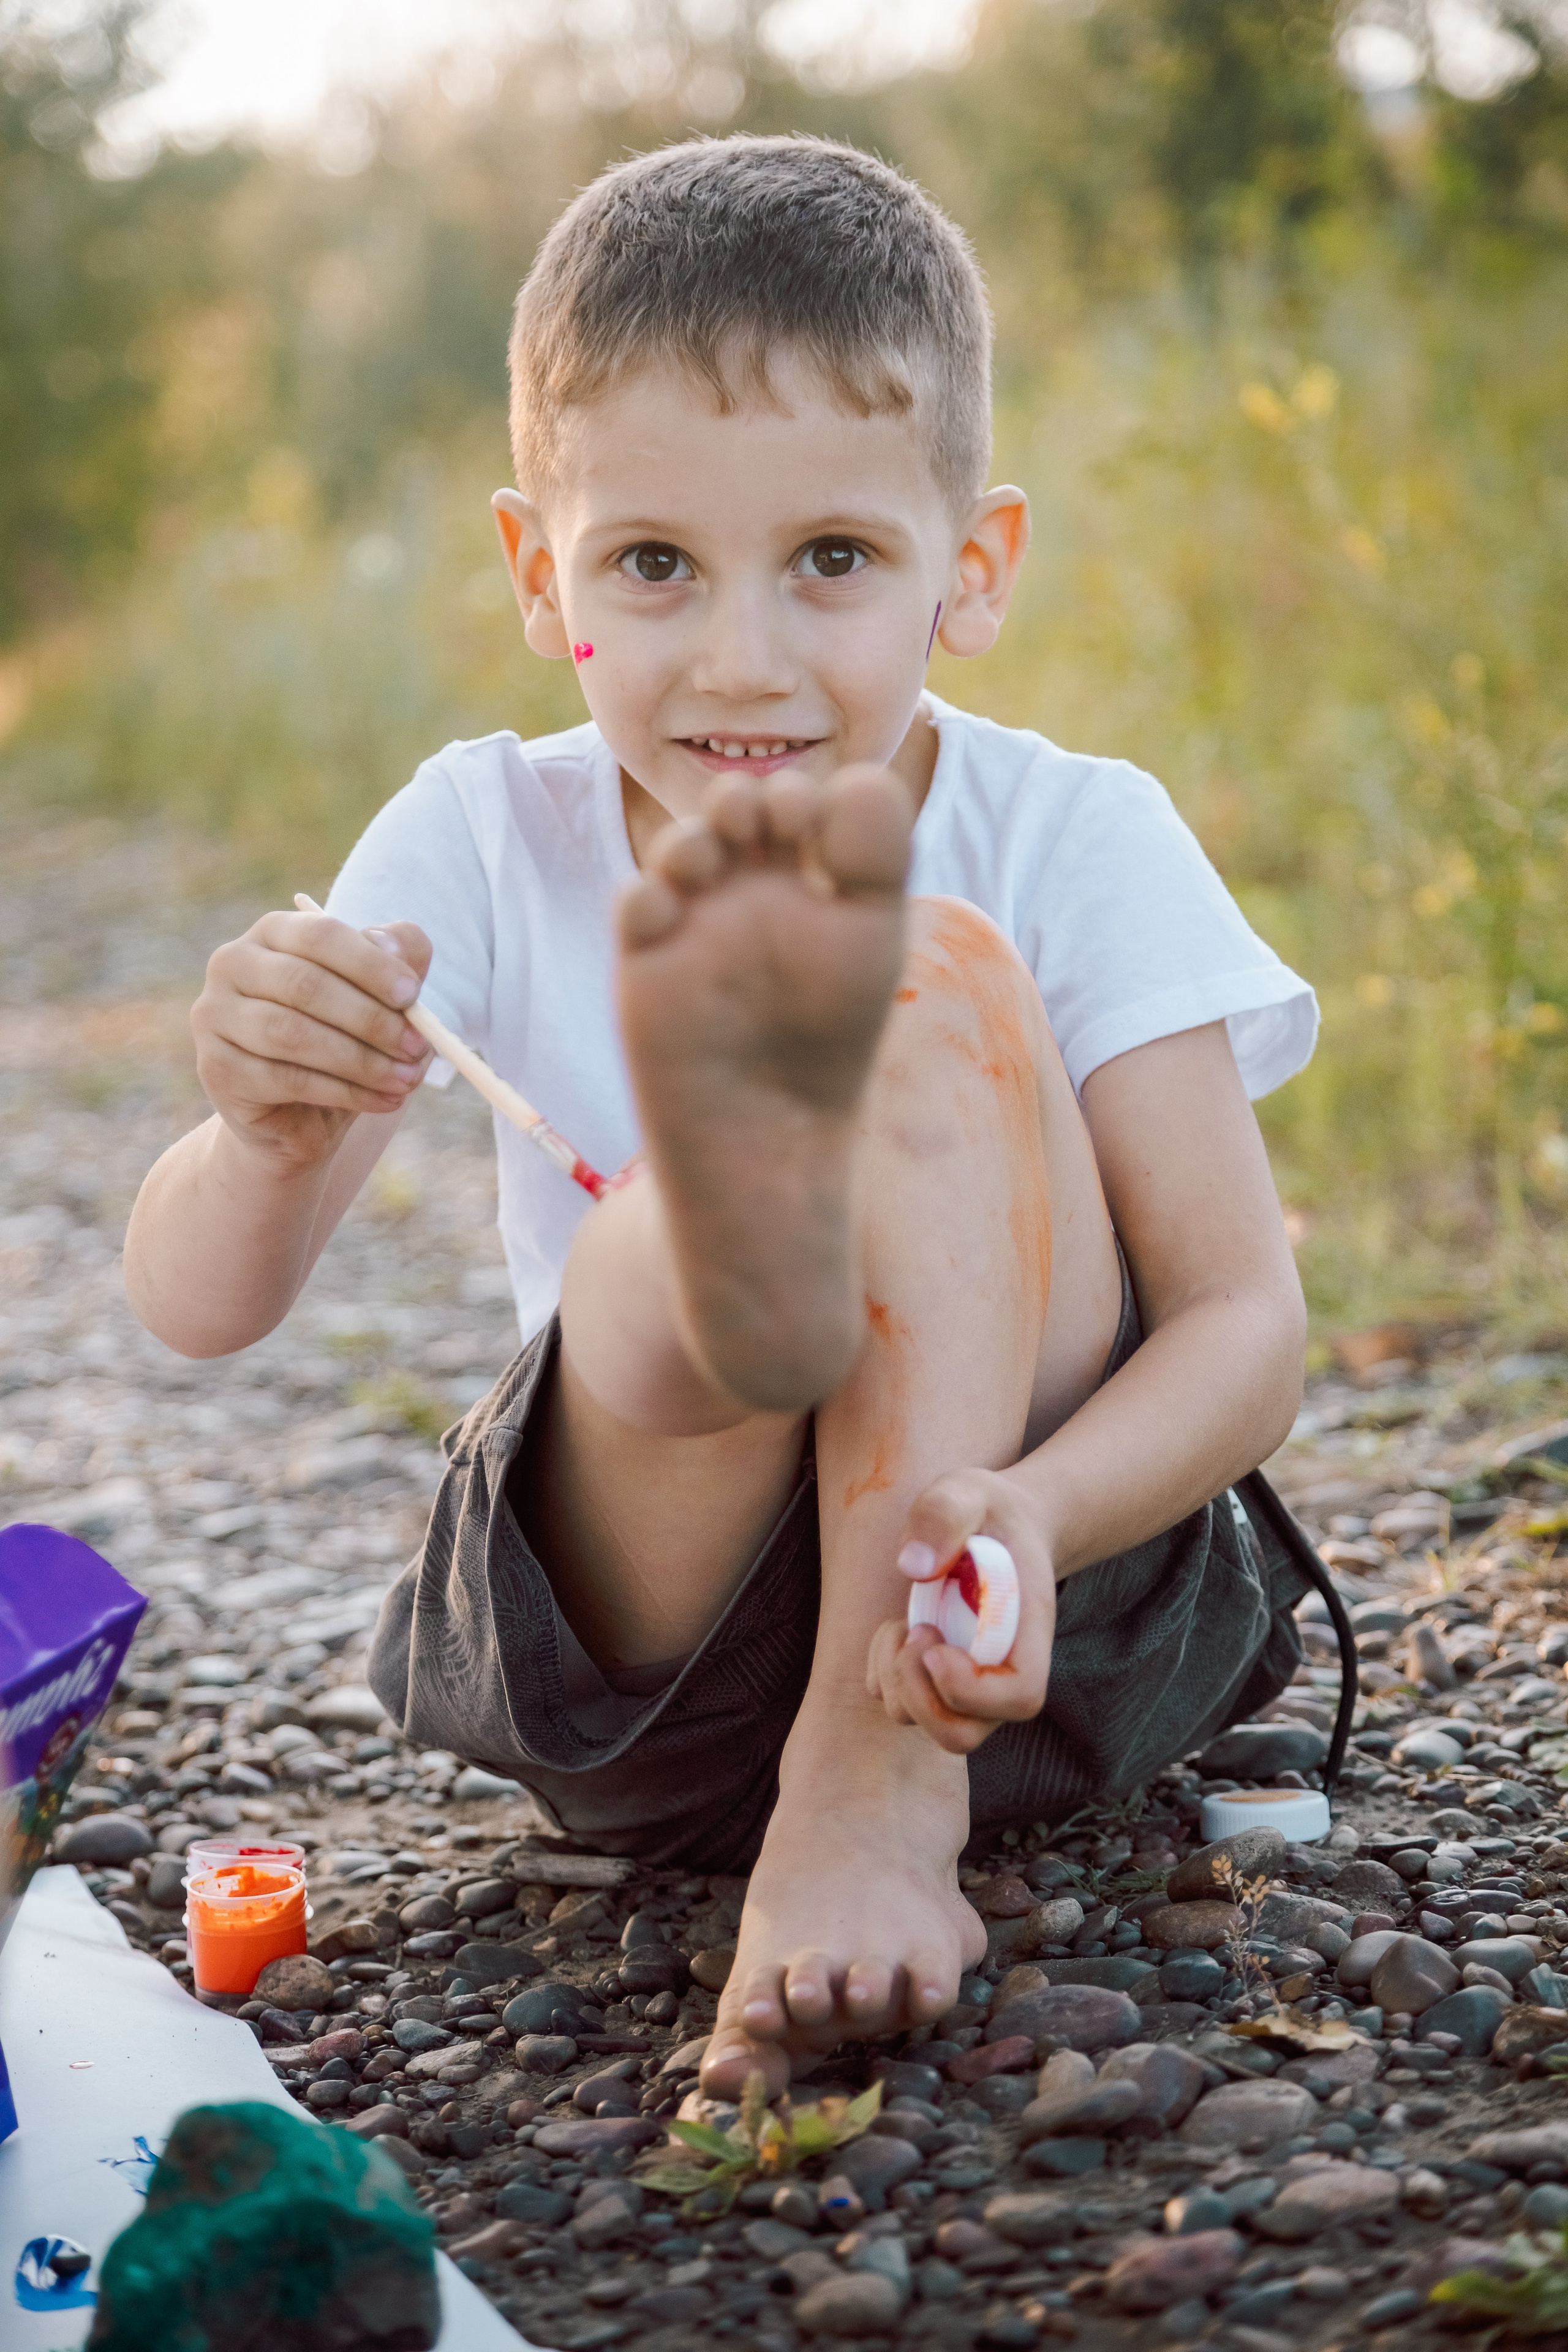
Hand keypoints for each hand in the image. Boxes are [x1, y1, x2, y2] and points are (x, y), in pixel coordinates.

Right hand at [190, 909, 432, 1170]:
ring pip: (294, 1035)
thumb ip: (397, 959)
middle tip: (419, 1047)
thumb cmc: (344, 1039)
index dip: (370, 964)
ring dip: (362, 1061)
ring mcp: (215, 1015)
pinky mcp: (216, 1068)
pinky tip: (383, 1101)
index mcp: (273, 931)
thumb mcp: (380, 997)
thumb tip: (392, 945)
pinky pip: (286, 1079)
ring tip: (406, 1080)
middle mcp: (232, 964)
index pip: (320, 934)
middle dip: (371, 1019)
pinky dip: (344, 1092)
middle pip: (305, 985)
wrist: (298, 1114)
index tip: (413, 995)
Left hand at [866, 1468, 1055, 1754]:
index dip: (972, 1689)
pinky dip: (881, 1671)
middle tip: (914, 1630)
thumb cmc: (989, 1511)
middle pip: (962, 1734)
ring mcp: (968, 1684)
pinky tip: (894, 1629)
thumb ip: (945, 1514)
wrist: (997, 1526)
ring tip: (905, 1623)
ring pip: (923, 1725)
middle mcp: (1001, 1673)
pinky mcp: (934, 1681)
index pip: (1020, 1697)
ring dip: (895, 1677)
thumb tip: (914, 1568)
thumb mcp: (969, 1490)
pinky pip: (896, 1703)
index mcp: (1026, 1633)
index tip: (935, 1644)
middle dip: (918, 1693)